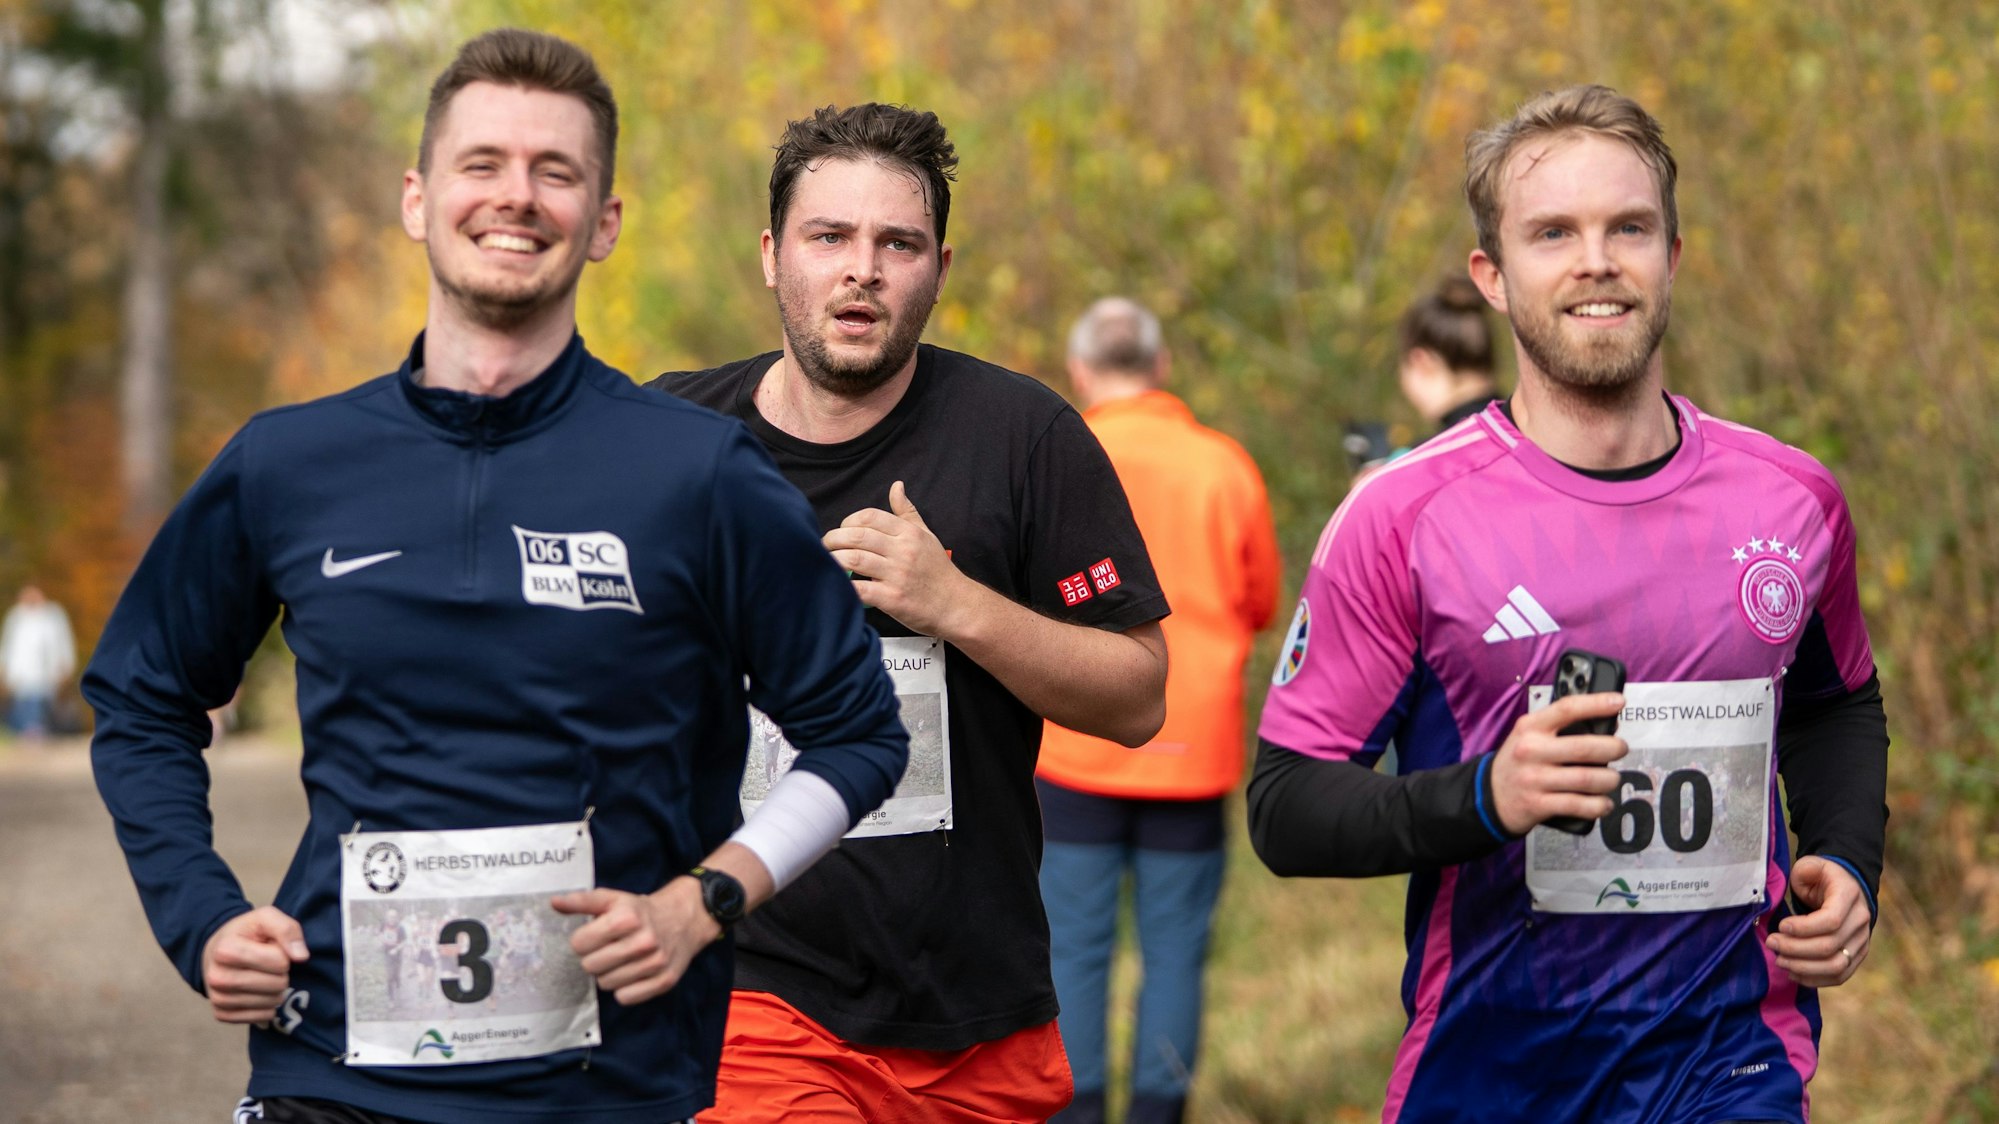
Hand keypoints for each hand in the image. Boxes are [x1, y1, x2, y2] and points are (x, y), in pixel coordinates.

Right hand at [200, 906, 307, 1024]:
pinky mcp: (222, 1014)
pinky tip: (260, 992)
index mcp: (225, 950)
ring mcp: (218, 998)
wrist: (217, 950)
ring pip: (271, 1003)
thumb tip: (301, 957)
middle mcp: (217, 977)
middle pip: (277, 985)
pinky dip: (268, 1007)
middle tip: (269, 964)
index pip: (279, 962)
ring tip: (264, 976)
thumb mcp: (266, 918)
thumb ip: (287, 929)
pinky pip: (261, 1018)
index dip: (283, 954)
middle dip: (282, 973)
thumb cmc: (247, 933)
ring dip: (276, 990)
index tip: (271, 948)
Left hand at [552, 881, 718, 1005]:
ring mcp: (656, 963)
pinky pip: (626, 998)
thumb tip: (554, 902)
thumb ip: (582, 901)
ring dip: (609, 974)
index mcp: (627, 918)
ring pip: (606, 985)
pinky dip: (625, 988)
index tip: (594, 936)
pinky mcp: (664, 981)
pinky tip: (632, 973)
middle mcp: (643, 941)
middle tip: (607, 949)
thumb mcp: (613, 899)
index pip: (579, 944)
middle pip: (590, 967)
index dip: (583, 940)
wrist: (685, 918)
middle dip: (594, 958)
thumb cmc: (641, 911)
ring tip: (621, 960)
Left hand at [824, 480, 971, 636]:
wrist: (957, 605)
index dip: (848, 522)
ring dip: (834, 560)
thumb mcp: (926, 535)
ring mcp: (897, 575)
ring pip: (854, 559)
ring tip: (826, 563)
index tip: (842, 532)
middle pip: (856, 536)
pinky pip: (861, 589)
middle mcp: (903, 550)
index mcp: (908, 533)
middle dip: (833, 539)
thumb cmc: (938, 571)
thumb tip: (896, 486)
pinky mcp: (893, 599)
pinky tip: (837, 585)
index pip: (869, 517)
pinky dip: (844, 587)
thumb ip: (907, 512)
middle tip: (825, 546)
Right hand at [1489, 692, 1628, 835]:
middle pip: (1584, 747)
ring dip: (1609, 780)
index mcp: (1530, 727)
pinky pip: (1579, 805)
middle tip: (1620, 749)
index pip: (1566, 708)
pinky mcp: (1538, 804)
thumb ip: (1560, 729)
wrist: (1489, 796)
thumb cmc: (1518, 762)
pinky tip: (1603, 803)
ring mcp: (1534, 779)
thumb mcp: (1529, 736)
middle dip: (1613, 748)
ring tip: (1612, 779)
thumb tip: (1606, 725)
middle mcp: (1531, 750)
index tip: (1618, 702)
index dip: (1596, 704)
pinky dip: (1598, 805)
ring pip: (1586, 779)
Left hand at [1767, 856, 1870, 986]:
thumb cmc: (1822, 877)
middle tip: (1771, 943)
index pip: (1831, 920)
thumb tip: (1800, 882)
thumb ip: (1805, 870)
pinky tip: (1793, 973)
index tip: (1781, 926)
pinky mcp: (1857, 955)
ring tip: (1779, 960)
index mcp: (1849, 895)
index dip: (1803, 928)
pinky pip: (1840, 976)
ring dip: (1804, 967)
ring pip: (1836, 965)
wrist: (1847, 888)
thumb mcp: (1812, 865)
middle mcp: (1861, 920)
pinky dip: (1815, 979)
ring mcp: (1862, 940)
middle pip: (1830, 946)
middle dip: (1795, 948)